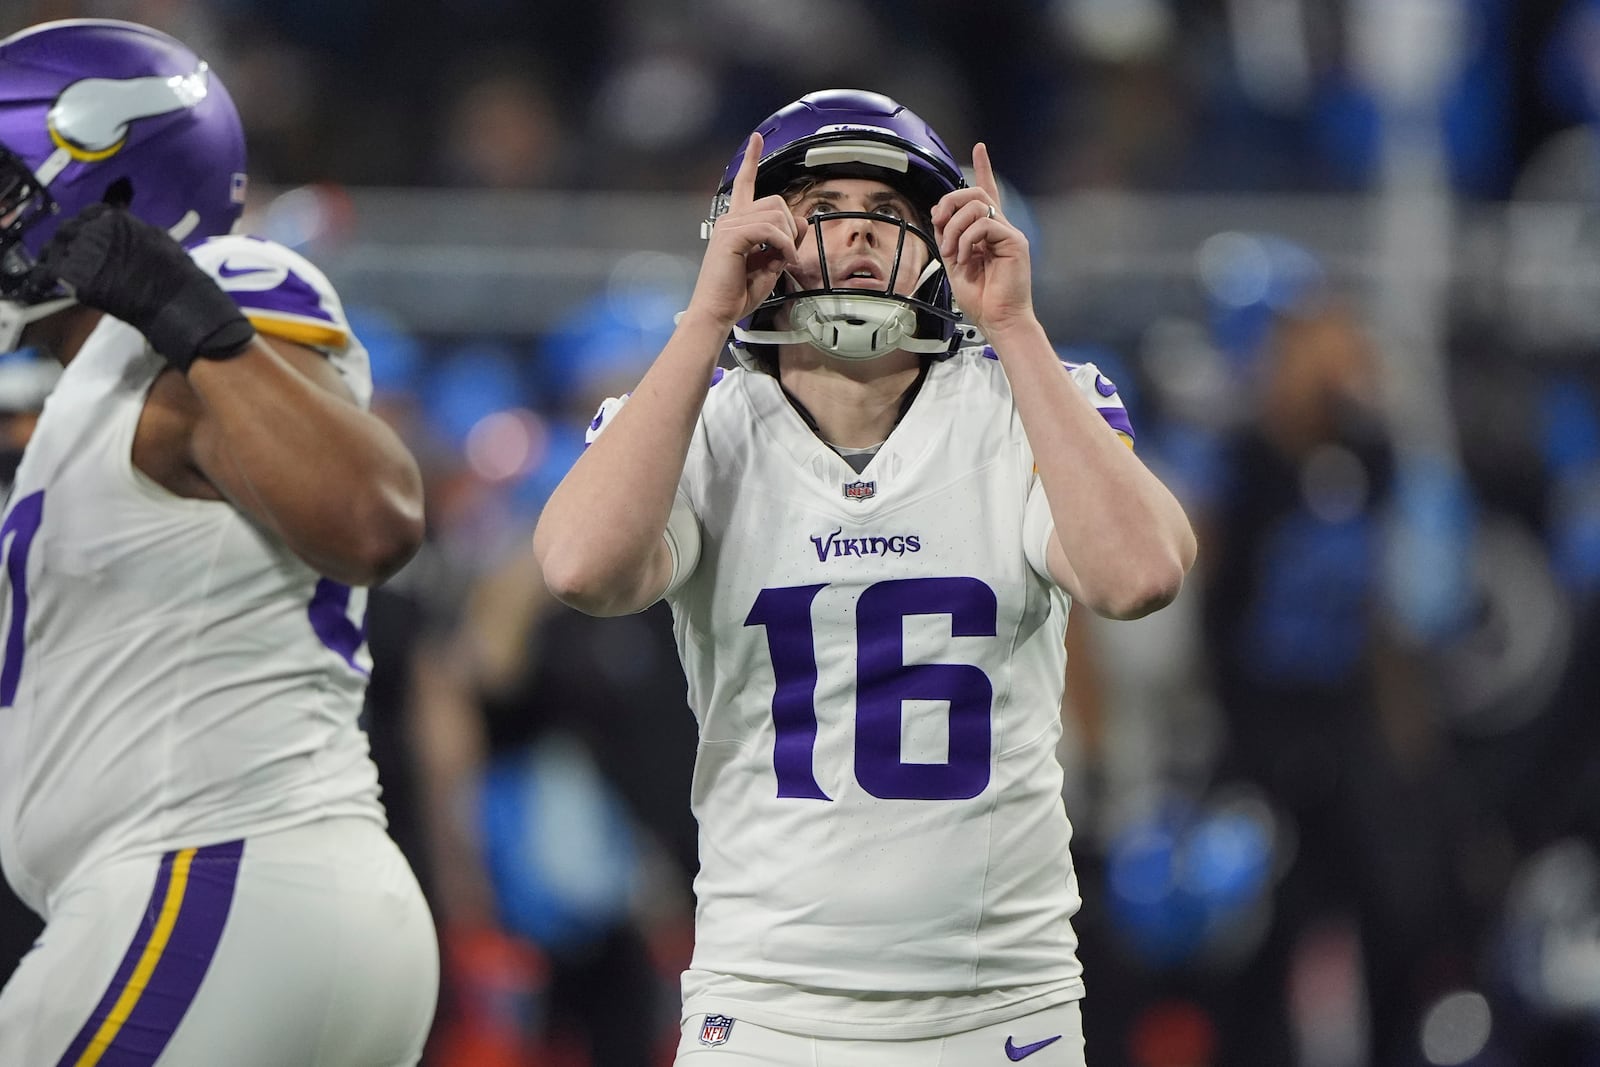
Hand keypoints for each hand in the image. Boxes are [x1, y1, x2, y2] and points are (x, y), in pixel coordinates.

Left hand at [33, 204, 254, 371]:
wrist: (179, 303)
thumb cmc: (178, 274)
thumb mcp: (159, 240)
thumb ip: (136, 233)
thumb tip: (125, 234)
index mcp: (117, 219)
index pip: (90, 213)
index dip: (88, 223)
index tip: (90, 232)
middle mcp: (96, 231)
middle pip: (68, 229)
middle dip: (69, 239)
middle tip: (73, 252)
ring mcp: (84, 254)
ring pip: (54, 248)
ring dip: (56, 255)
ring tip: (59, 265)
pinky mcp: (78, 280)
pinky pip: (51, 272)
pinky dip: (47, 276)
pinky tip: (49, 282)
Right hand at [685, 131, 800, 326]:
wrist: (717, 311)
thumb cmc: (737, 293)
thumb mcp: (770, 264)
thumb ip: (784, 242)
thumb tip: (799, 225)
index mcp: (737, 223)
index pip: (745, 184)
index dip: (751, 159)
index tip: (757, 139)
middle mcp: (731, 219)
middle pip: (776, 201)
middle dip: (790, 227)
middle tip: (786, 253)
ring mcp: (730, 225)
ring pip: (776, 214)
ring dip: (788, 240)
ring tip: (781, 261)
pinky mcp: (732, 236)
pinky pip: (770, 230)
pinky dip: (783, 247)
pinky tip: (781, 261)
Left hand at [931, 143, 1034, 337]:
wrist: (997, 319)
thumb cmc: (981, 298)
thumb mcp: (954, 262)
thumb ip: (948, 236)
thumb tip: (940, 213)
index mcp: (987, 232)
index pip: (987, 193)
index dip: (983, 168)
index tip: (980, 148)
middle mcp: (1001, 227)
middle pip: (974, 193)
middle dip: (949, 203)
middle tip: (940, 223)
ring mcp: (1009, 233)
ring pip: (976, 206)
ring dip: (954, 228)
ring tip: (954, 253)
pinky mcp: (1014, 242)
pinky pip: (983, 225)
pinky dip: (967, 240)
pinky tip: (967, 258)